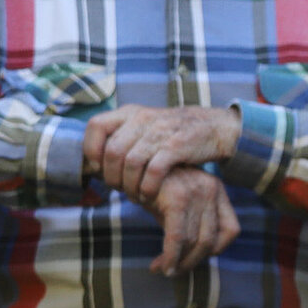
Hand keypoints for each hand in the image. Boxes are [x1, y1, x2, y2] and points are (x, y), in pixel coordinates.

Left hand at [84, 105, 239, 200]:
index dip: (91, 150)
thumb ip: (122, 139)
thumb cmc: (174, 134)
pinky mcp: (178, 146)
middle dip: (111, 176)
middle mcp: (144, 118)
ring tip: (134, 194)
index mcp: (131, 112)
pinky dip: (147, 187)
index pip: (96, 126)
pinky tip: (148, 194)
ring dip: (129, 185)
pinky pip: (153, 171)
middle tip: (119, 188)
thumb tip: (91, 166)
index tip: (98, 168)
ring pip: (130, 163)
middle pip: (112, 151)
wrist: (217, 127)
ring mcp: (161, 131)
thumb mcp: (146, 127)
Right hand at [134, 166, 239, 274]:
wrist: (130, 164)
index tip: (195, 259)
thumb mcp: (176, 206)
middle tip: (173, 272)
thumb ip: (189, 226)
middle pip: (211, 240)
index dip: (216, 250)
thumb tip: (189, 260)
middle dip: (192, 262)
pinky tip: (161, 266)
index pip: (231, 230)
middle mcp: (212, 189)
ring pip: (194, 242)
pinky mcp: (178, 197)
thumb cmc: (153, 187)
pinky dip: (170, 257)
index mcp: (217, 190)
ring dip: (178, 263)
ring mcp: (197, 192)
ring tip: (163, 269)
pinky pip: (178, 237)